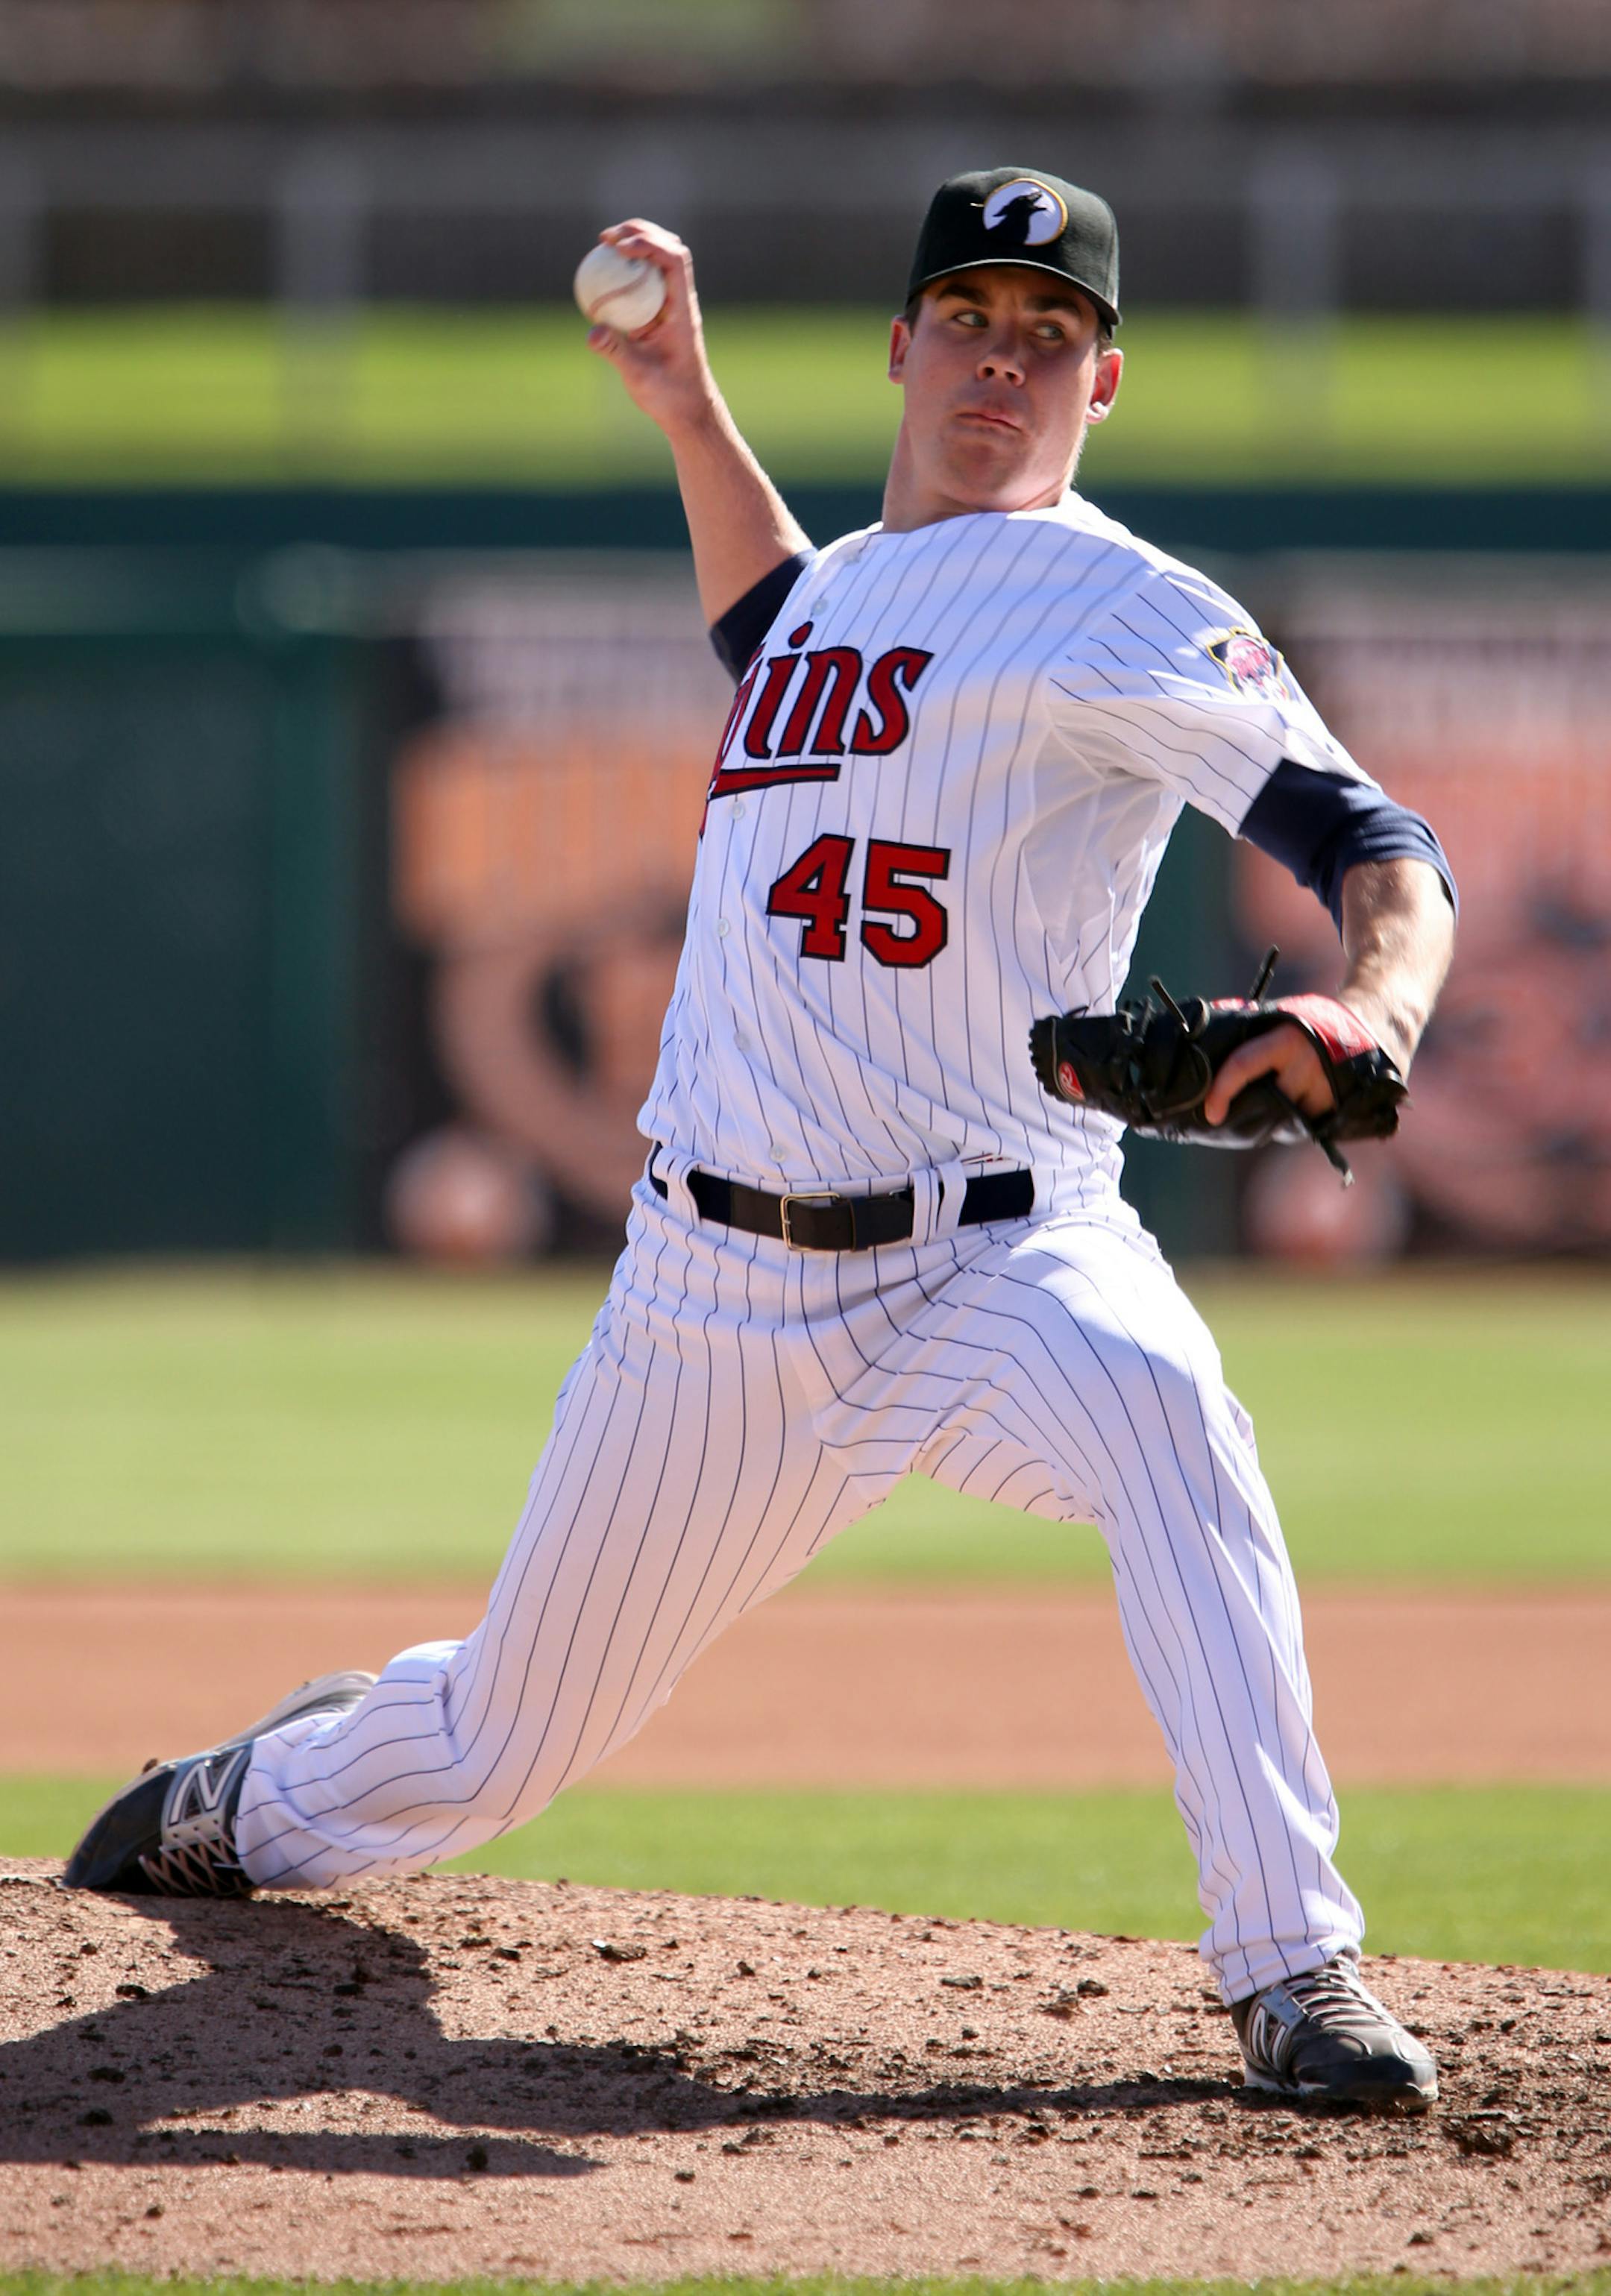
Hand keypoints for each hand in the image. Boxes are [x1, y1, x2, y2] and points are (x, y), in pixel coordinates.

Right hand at [586, 220, 717, 438]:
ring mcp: (672, 304)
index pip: (673, 261)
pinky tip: (605, 273)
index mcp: (683, 309)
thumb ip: (615, 351)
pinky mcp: (661, 313)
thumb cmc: (669, 395)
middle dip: (640, 232)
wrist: (688, 409)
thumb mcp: (638, 375)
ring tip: (607, 244)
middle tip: (607, 237)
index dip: (649, 244)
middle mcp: (680, 300)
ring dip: (636, 244)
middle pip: (669, 248)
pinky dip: (627, 269)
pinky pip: (645, 280)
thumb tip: (592, 330)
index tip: (619, 246)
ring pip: (659, 260)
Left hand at [1203, 1019, 1335, 1127]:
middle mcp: (1306, 1064)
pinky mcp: (1338, 1106)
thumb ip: (1253, 1033)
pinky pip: (1305, 1126)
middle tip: (1237, 1115)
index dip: (1222, 1090)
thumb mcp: (1282, 1018)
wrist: (1365, 1025)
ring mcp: (1325, 1088)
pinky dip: (1293, 1123)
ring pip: (1286, 1119)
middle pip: (1266, 1102)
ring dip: (1274, 1120)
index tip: (1211, 1113)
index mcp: (1285, 1039)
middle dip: (1250, 1112)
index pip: (1243, 1064)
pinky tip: (1294, 1110)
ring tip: (1271, 1107)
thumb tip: (1207, 1042)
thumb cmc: (1309, 1023)